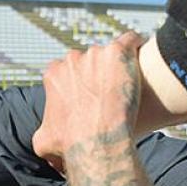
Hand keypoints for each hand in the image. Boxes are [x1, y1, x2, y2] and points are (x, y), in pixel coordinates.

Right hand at [32, 33, 145, 172]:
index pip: (69, 70)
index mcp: (54, 74)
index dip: (82, 82)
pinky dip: (137, 46)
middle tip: (112, 92)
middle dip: (99, 72)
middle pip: (89, 59)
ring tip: (133, 82)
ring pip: (110, 52)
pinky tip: (143, 56)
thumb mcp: (44, 141)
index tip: (93, 95)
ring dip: (118, 65)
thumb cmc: (71, 145)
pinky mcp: (119, 52)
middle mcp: (72, 59)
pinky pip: (131, 40)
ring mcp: (96, 53)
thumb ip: (44, 130)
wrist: (98, 143)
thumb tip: (46, 136)